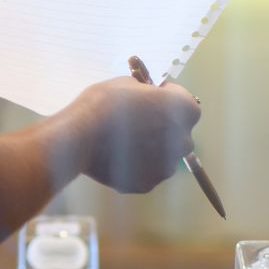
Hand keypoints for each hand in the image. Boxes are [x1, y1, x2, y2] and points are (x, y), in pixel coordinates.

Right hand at [69, 77, 199, 193]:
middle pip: (179, 135)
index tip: (154, 98)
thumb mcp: (129, 84)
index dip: (170, 100)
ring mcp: (166, 167)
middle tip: (141, 123)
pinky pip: (146, 173)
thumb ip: (147, 94)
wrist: (80, 136)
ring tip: (126, 145)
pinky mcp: (147, 185)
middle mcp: (182, 141)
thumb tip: (148, 100)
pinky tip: (118, 159)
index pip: (187, 104)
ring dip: (152, 150)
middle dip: (165, 129)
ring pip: (164, 158)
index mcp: (182, 110)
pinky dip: (137, 167)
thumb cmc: (105, 103)